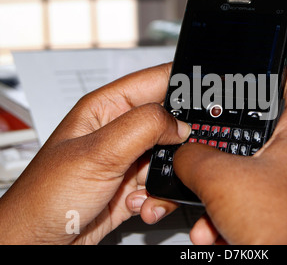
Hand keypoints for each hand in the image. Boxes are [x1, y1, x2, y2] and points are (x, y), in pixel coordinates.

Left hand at [0, 63, 188, 243]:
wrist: (38, 244)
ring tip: (146, 188)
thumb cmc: (45, 197)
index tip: (209, 98)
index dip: (185, 84)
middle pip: (171, 122)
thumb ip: (144, 127)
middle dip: (180, 141)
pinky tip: (138, 204)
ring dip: (167, 176)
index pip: (157, 80)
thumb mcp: (98, 152)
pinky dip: (159, 197)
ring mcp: (129, 159)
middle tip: (183, 154)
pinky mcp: (133, 185)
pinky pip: (163, 184)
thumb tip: (180, 124)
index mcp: (108, 107)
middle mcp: (120, 130)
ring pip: (171, 157)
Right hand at [173, 66, 286, 244]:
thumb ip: (196, 158)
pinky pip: (262, 203)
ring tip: (210, 208)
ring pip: (259, 175)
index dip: (279, 70)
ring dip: (227, 191)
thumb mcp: (223, 181)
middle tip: (216, 146)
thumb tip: (185, 155)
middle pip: (270, 132)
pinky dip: (236, 214)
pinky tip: (218, 232)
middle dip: (234, 147)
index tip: (257, 75)